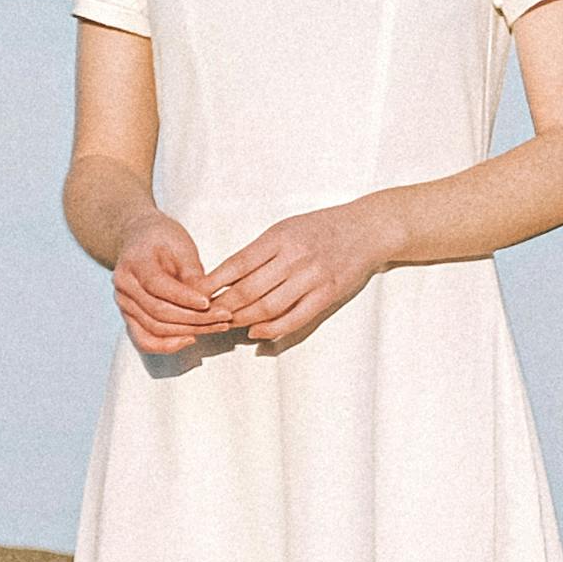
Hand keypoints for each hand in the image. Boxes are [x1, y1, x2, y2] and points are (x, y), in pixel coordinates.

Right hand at [107, 211, 228, 356]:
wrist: (140, 239)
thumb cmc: (163, 239)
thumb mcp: (181, 246)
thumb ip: (191, 273)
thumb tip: (206, 303)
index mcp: (134, 263)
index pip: (158, 286)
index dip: (184, 297)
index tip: (209, 303)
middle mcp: (124, 287)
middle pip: (158, 312)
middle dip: (194, 318)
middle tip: (225, 317)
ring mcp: (124, 305)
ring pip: (154, 329)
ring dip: (188, 331)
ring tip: (217, 326)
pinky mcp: (130, 318)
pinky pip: (145, 340)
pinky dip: (167, 345)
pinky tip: (191, 339)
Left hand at [201, 204, 384, 352]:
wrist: (367, 229)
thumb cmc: (321, 228)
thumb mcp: (287, 229)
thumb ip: (261, 252)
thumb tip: (228, 277)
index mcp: (279, 237)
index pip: (237, 263)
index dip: (213, 283)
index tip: (196, 294)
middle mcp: (294, 257)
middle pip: (248, 289)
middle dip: (223, 306)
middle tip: (206, 316)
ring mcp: (312, 277)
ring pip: (268, 306)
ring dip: (243, 319)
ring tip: (227, 324)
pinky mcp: (328, 294)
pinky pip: (295, 318)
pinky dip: (273, 329)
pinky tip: (257, 332)